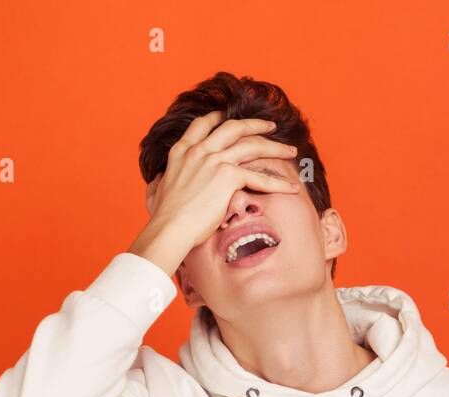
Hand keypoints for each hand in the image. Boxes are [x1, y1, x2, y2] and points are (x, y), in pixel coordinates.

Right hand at [129, 111, 299, 274]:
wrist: (170, 228)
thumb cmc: (163, 217)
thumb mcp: (156, 191)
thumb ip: (159, 181)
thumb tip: (157, 181)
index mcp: (182, 151)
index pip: (203, 124)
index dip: (220, 118)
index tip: (231, 116)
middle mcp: (199, 150)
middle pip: (234, 127)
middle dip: (255, 124)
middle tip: (271, 126)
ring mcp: (215, 160)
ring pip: (252, 145)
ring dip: (275, 147)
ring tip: (290, 151)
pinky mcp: (228, 176)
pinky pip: (260, 177)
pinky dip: (279, 184)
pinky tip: (292, 188)